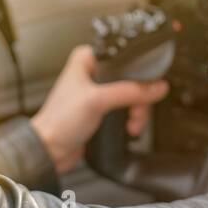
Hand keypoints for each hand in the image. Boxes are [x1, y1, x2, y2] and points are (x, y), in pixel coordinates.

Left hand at [30, 45, 169, 174]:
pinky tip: (129, 128)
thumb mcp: (98, 101)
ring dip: (137, 112)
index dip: (138, 72)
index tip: (147, 87)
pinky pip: (125, 110)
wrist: (50, 150)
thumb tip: (157, 86)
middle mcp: (93, 72)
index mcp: (87, 59)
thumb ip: (130, 92)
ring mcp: (98, 92)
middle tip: (137, 112)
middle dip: (139, 99)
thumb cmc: (60, 121)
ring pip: (131, 96)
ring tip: (133, 125)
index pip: (123, 56)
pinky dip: (131, 119)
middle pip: (131, 78)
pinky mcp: (101, 110)